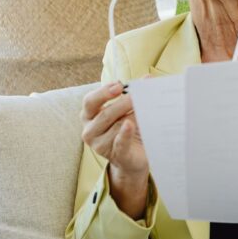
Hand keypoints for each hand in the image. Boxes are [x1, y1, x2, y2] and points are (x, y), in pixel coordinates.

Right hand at [81, 81, 149, 216]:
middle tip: (138, 94)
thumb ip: (133, 95)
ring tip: (145, 112)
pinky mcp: (116, 156)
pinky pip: (119, 144)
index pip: (90, 101)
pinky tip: (129, 125)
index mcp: (89, 116)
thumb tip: (148, 79)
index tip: (119, 85)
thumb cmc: (128, 130)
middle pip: (104, 114)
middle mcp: (90, 131)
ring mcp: (100, 146)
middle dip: (123, 103)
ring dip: (132, 117)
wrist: (134, 158)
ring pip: (116, 127)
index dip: (103, 92)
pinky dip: (124, 134)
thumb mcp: (127, 111)